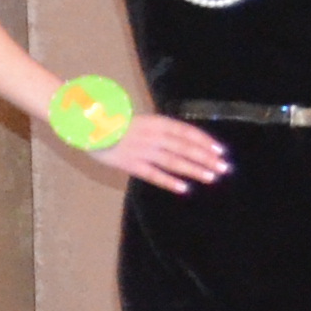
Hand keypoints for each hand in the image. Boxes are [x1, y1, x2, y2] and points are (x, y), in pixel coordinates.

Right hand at [87, 113, 226, 191]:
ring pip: (174, 161)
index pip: (187, 132)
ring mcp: (142, 150)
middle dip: (207, 158)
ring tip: (211, 177)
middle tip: (224, 168)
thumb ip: (158, 130)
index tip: (221, 151)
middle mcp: (152, 136)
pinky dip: (170, 181)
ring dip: (194, 169)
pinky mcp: (130, 163)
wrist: (86, 125)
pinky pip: (154, 174)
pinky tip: (184, 188)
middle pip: (185, 147)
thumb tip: (180, 140)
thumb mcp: (139, 121)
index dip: (205, 141)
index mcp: (155, 122)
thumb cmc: (113, 123)